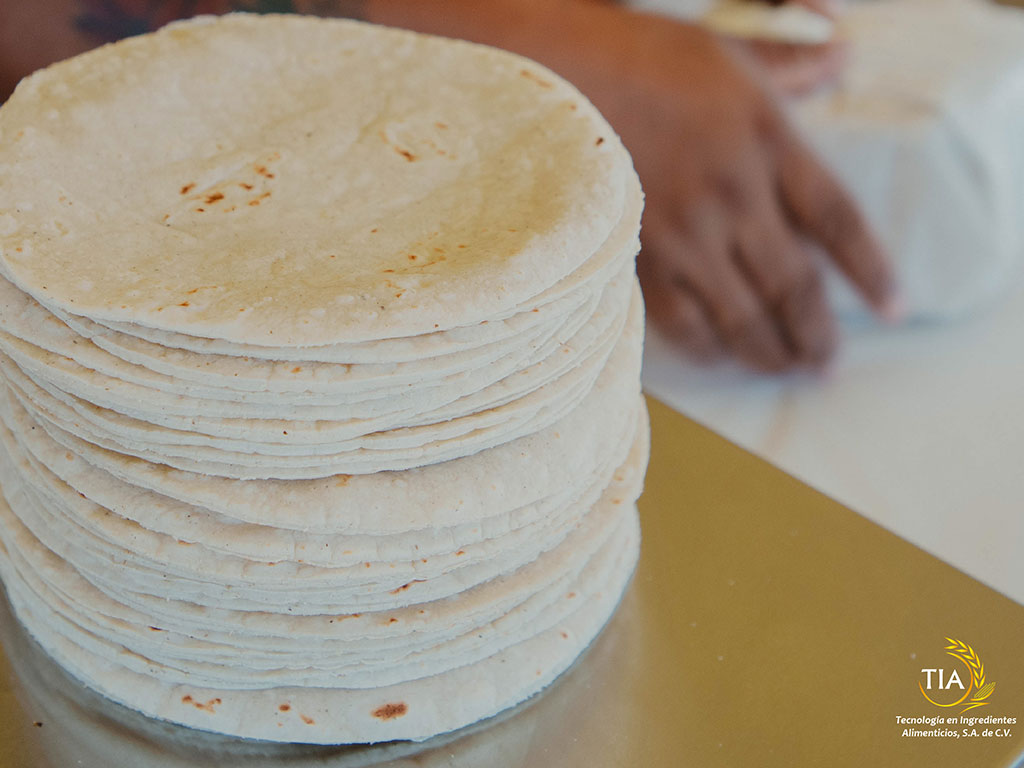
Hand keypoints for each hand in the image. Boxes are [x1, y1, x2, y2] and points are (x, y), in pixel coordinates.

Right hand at [602, 19, 895, 371]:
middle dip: (817, 335)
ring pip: (742, 316)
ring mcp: (683, 233)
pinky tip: (721, 358)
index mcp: (767, 140)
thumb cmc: (636, 59)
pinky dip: (707, 348)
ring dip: (770, 353)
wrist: (549, 81)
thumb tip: (843, 54)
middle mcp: (733, 195)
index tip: (894, 309)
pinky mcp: (637, 259)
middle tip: (828, 364)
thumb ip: (788, 64)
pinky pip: (682, 323)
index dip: (872, 272)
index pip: (837, 220)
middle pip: (794, 285)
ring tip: (788, 371)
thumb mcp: (723, 52)